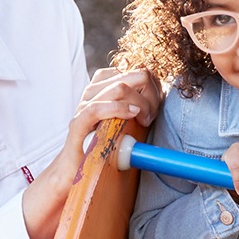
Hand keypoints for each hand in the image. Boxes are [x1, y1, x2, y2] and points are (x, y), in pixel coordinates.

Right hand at [57, 68, 160, 184]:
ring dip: (141, 104)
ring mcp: (84, 106)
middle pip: (132, 75)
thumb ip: (140, 104)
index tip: (157, 105)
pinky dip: (119, 109)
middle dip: (150, 93)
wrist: (77, 169)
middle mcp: (93, 91)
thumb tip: (161, 92)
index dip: (152, 85)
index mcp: (103, 86)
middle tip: (151, 115)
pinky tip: (132, 116)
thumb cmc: (106, 145)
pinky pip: (97, 108)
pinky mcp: (78, 124)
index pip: (135, 70)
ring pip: (119, 88)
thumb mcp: (128, 120)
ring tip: (145, 120)